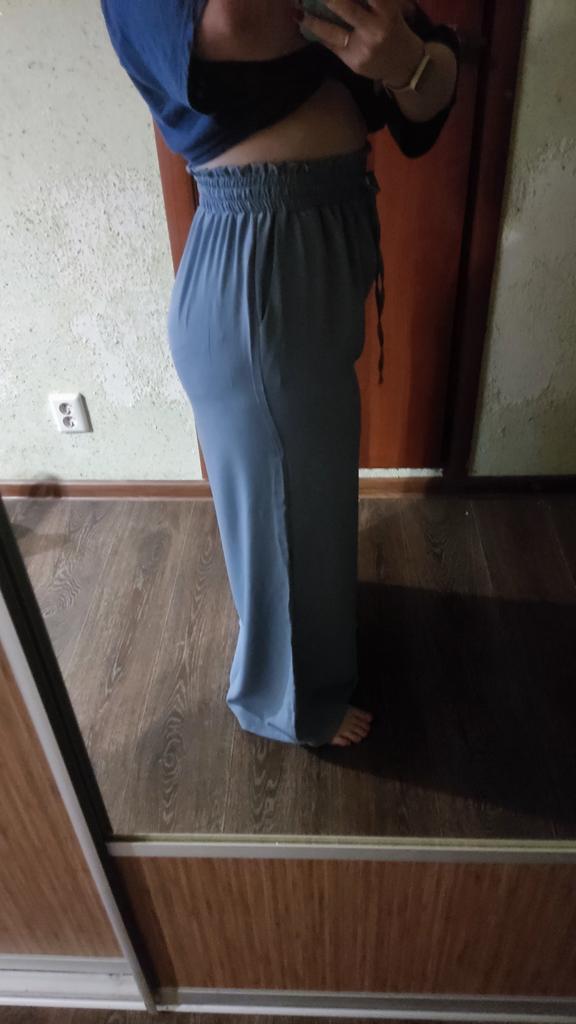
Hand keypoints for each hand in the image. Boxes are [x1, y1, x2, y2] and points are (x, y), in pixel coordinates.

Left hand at [294, 0, 424, 85]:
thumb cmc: (394, 28)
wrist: (405, 64)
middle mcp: (376, 28)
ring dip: (312, 19)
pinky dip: (317, 33)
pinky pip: (331, 45)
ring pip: (332, 31)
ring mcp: (363, 47)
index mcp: (387, 10)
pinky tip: (305, 23)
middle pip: (346, 8)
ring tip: (297, 10)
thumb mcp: (390, 8)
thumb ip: (371, 1)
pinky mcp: (354, 62)